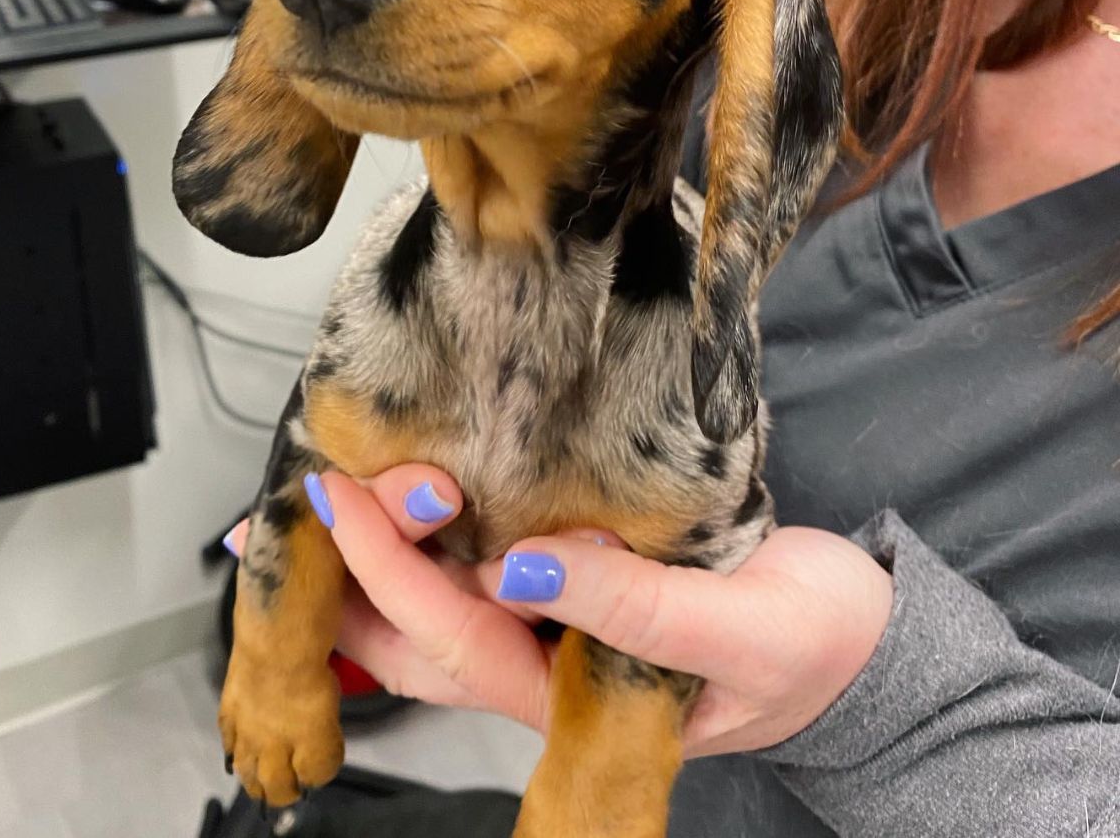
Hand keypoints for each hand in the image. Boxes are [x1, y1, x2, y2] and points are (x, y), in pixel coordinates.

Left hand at [224, 465, 892, 757]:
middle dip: (357, 569)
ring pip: (439, 604)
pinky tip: (415, 481)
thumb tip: (524, 568)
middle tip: (319, 488)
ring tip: (331, 490)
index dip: (393, 568)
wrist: (852, 638)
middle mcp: (544, 661)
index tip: (353, 497)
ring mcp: (555, 623)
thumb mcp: (739, 631)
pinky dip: (437, 528)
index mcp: (571, 690)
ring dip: (379, 555)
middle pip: (416, 636)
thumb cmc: (806, 644)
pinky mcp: (576, 579)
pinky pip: (484, 560)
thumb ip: (637, 612)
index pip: (455, 634)